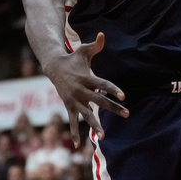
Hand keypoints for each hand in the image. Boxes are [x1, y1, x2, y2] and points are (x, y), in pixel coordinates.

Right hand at [43, 32, 127, 146]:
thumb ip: (95, 45)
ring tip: (104, 137)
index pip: (103, 84)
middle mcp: (81, 90)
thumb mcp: (83, 51)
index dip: (113, 89)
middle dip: (113, 108)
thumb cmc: (73, 59)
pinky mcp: (68, 106)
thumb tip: (102, 35)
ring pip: (86, 115)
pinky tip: (77, 145)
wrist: (53, 67)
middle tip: (127, 114)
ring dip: (95, 125)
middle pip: (99, 101)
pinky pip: (72, 121)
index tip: (124, 96)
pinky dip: (74, 132)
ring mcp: (74, 100)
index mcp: (86, 78)